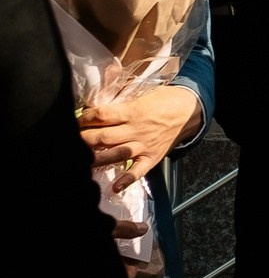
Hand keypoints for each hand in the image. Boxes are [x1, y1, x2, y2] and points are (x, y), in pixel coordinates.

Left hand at [81, 85, 203, 184]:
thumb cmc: (165, 99)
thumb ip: (121, 94)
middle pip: (103, 136)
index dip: (84, 118)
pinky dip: (127, 179)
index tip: (73, 120)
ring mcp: (144, 145)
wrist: (192, 111)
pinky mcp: (152, 157)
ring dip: (96, 159)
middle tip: (68, 142)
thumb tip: (100, 90)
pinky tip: (115, 187)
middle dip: (82, 140)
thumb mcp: (144, 91)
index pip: (102, 115)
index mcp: (133, 111)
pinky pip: (138, 170)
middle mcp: (136, 129)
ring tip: (79, 163)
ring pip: (116, 154)